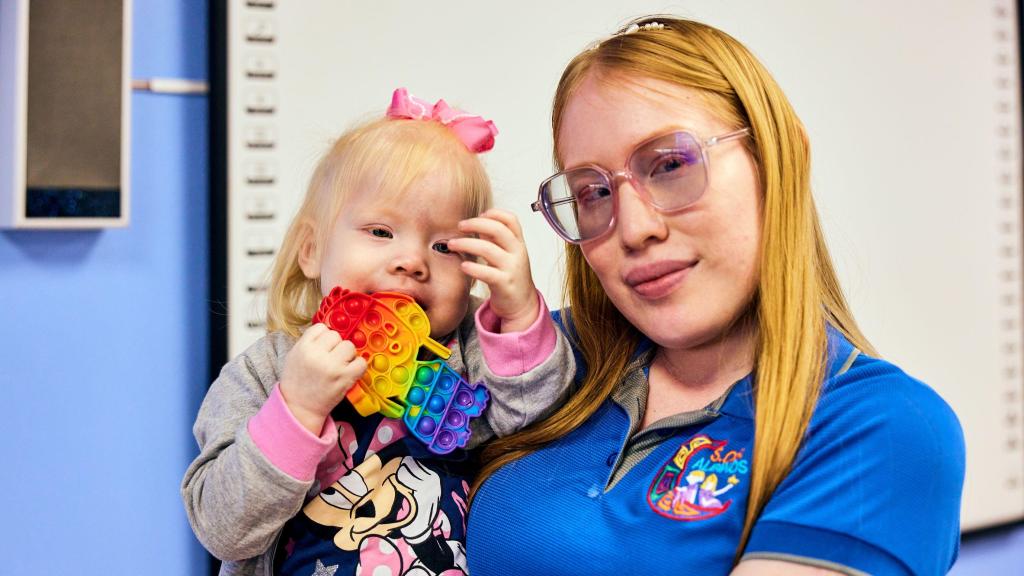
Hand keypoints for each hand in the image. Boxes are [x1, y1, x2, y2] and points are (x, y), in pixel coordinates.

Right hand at [279, 323, 367, 433]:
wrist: (299, 408)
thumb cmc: (297, 382)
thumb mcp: (294, 356)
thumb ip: (310, 342)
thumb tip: (329, 331)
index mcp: (302, 347)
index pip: (321, 328)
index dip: (324, 338)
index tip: (324, 347)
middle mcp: (316, 354)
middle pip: (336, 336)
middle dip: (336, 346)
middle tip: (331, 359)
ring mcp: (332, 366)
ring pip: (350, 346)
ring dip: (347, 355)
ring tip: (339, 366)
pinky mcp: (344, 377)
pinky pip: (361, 362)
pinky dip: (358, 367)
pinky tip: (349, 372)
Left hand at [448, 208, 538, 332]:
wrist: (521, 304)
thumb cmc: (510, 277)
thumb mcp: (508, 255)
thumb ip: (496, 240)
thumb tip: (478, 223)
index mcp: (518, 243)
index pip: (511, 220)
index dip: (494, 213)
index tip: (479, 214)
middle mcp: (517, 253)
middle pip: (498, 230)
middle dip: (476, 224)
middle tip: (460, 226)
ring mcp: (512, 268)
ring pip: (488, 250)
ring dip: (466, 244)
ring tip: (452, 244)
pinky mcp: (504, 284)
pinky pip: (487, 273)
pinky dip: (473, 267)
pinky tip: (463, 266)